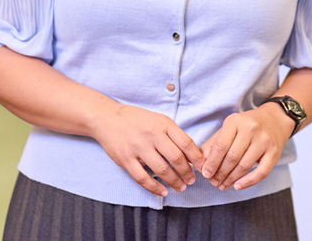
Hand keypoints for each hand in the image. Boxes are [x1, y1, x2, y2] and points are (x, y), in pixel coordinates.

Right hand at [91, 104, 205, 196]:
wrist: (108, 119)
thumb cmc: (138, 120)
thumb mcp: (159, 120)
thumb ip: (174, 135)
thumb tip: (192, 154)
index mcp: (164, 124)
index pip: (186, 143)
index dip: (197, 158)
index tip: (203, 167)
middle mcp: (152, 135)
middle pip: (176, 158)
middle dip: (187, 172)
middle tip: (192, 180)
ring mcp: (138, 148)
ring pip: (161, 169)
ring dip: (174, 181)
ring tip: (181, 187)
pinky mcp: (126, 160)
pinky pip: (142, 178)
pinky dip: (154, 187)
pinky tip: (163, 192)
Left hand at [199, 104, 291, 190]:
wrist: (274, 119)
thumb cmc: (247, 125)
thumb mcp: (229, 127)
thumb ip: (213, 144)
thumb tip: (200, 163)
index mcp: (236, 121)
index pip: (221, 145)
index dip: (212, 162)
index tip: (205, 174)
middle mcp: (251, 129)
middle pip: (232, 157)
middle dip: (220, 173)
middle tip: (213, 182)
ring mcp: (264, 140)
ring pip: (245, 165)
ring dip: (231, 179)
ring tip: (222, 185)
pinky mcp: (274, 152)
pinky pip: (261, 172)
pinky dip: (248, 182)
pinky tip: (238, 186)